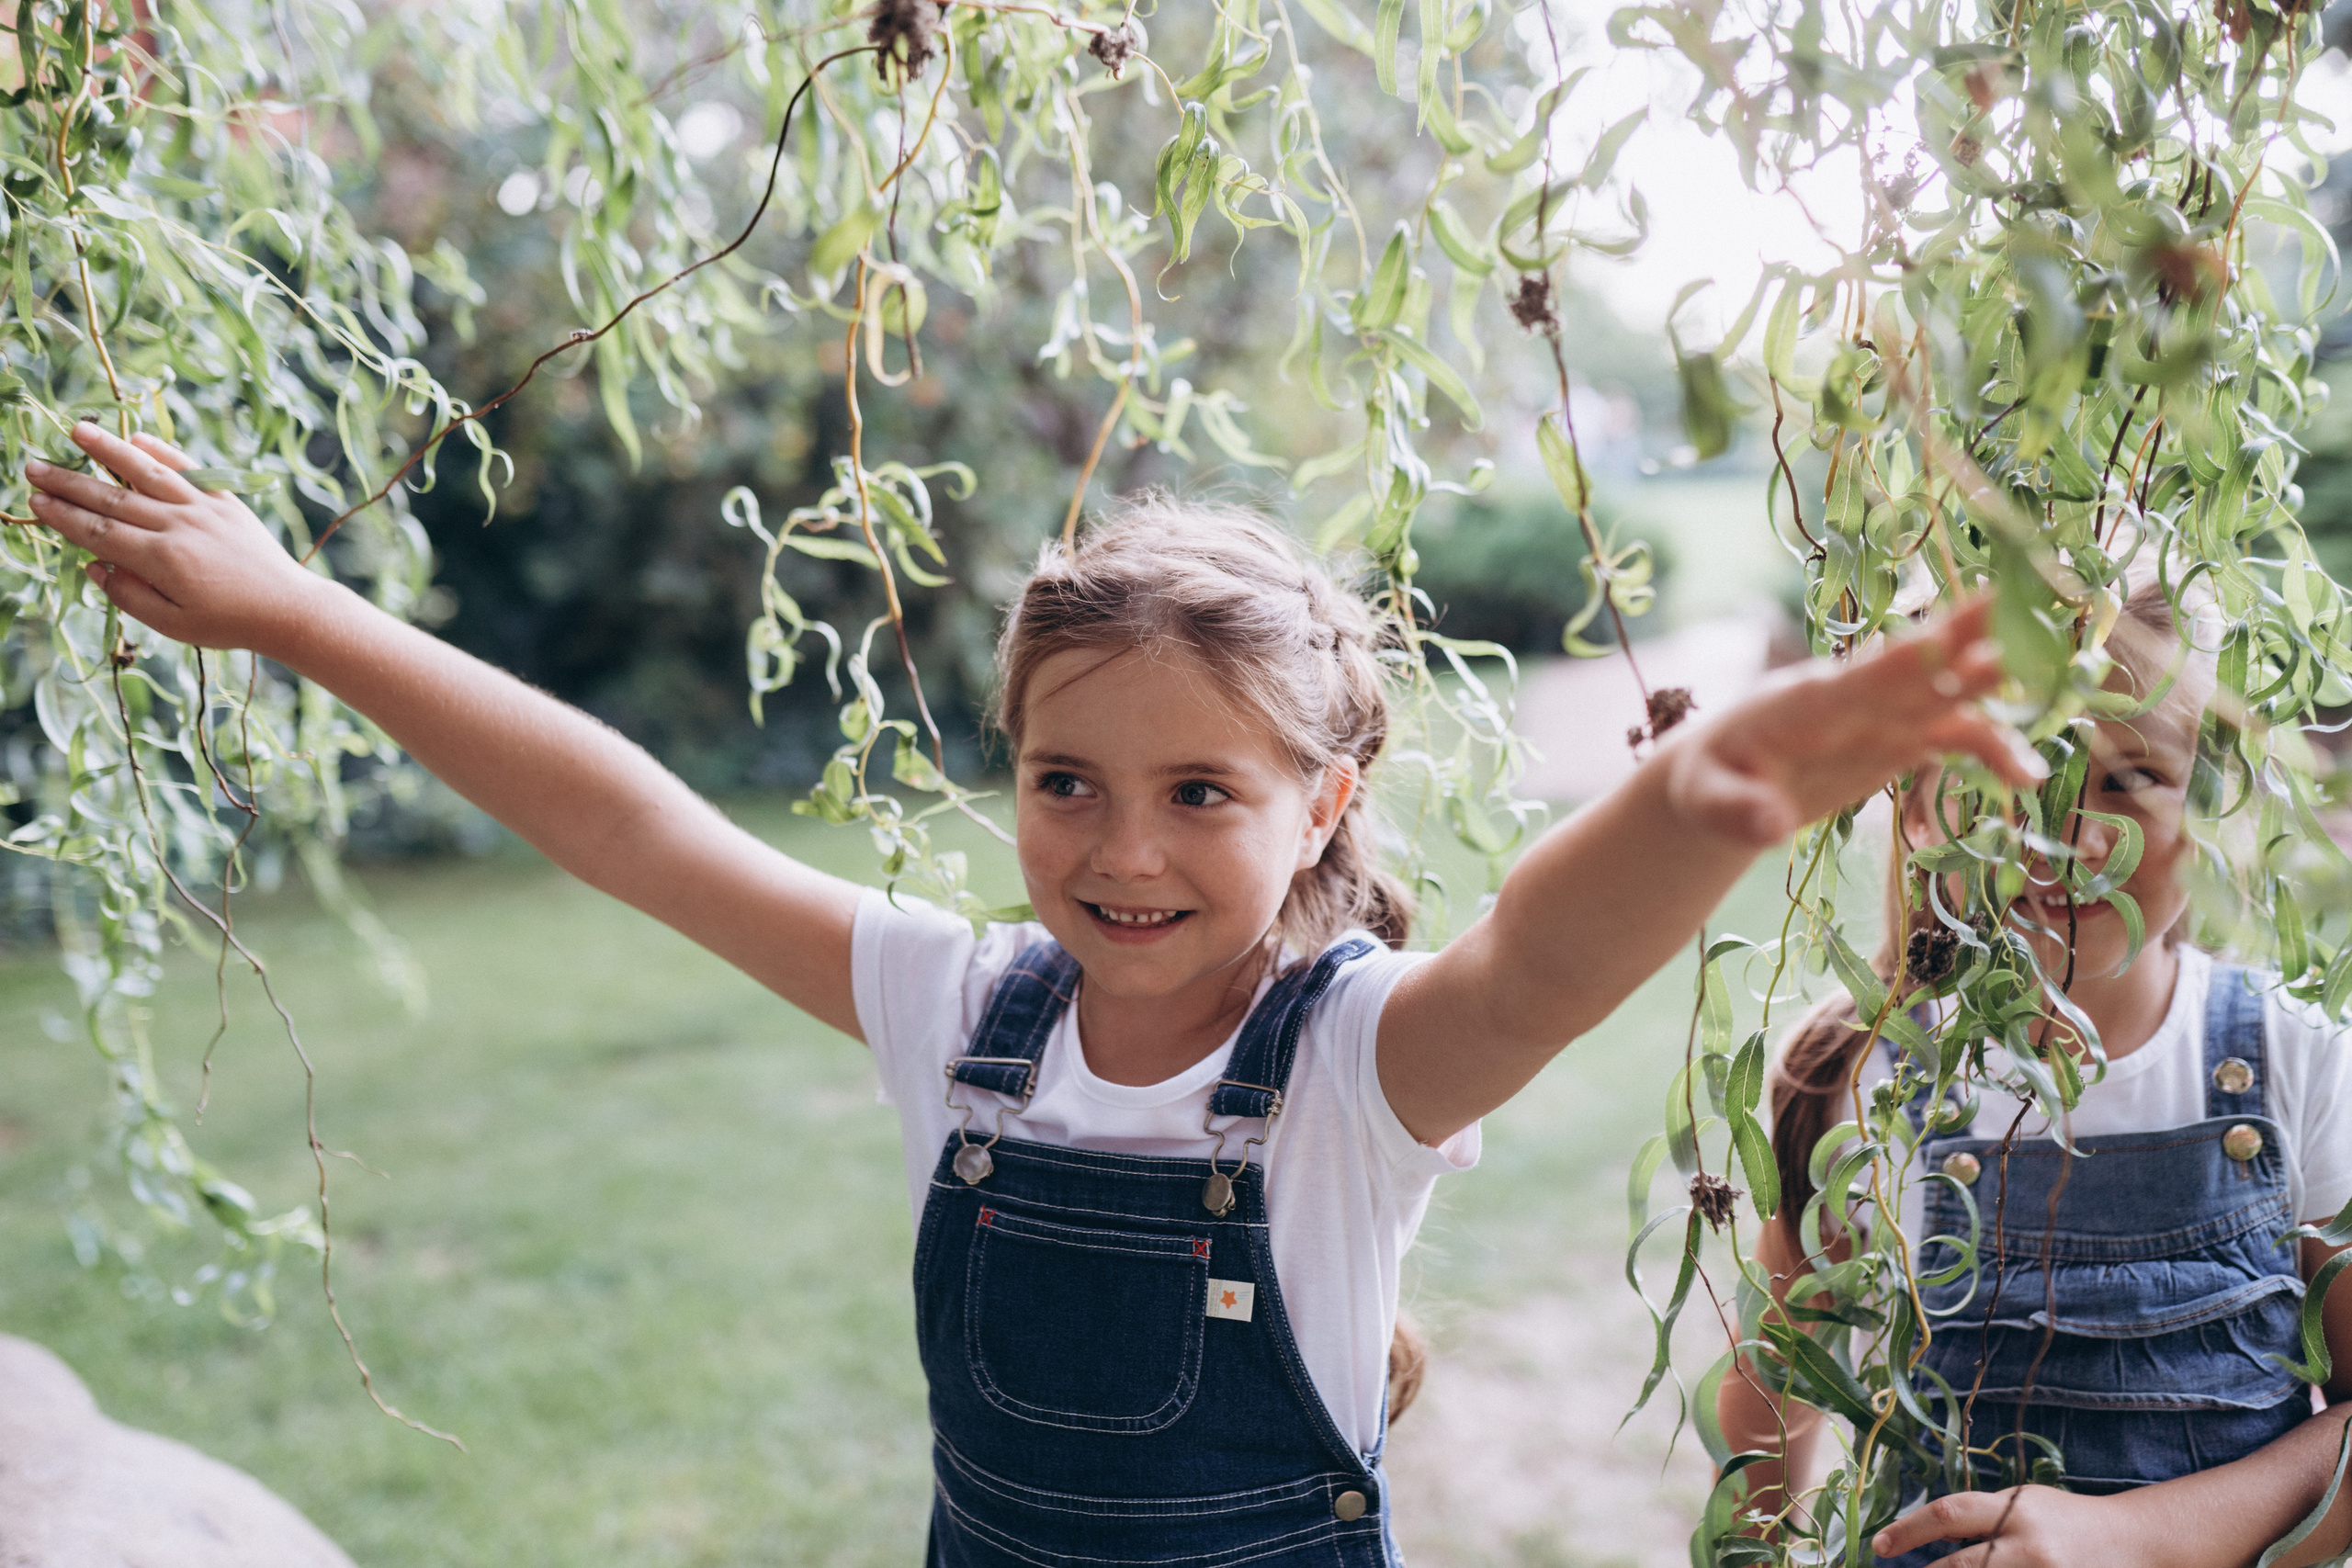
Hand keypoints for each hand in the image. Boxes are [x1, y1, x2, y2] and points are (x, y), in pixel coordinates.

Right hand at [24, 421, 327, 657]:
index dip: (63, 515)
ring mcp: (204, 508)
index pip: (99, 532)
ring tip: (77, 430)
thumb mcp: (174, 625)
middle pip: (113, 498)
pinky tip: (137, 438)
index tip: (34, 500)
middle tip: (33, 466)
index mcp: (162, 560)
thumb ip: (129, 596)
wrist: (288, 609)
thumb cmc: (228, 624)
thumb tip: (93, 566)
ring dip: (110, 450)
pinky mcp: (226, 500)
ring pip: (148, 472)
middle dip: (69, 482)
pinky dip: (163, 452)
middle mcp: (179, 526)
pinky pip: (190, 469)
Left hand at [1662, 598, 2043, 846]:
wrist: (1717, 779)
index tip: (1944, 632)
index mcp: (1804, 701)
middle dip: (1964, 641)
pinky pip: (1950, 740)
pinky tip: (2024, 775)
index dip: (1907, 657)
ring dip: (1990, 692)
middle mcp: (1851, 698)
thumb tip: (1769, 828)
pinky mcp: (1895, 740)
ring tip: (2052, 689)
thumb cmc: (1706, 781)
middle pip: (1914, 668)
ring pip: (1944, 698)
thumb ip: (1736, 812)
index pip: (1861, 676)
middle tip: (2019, 607)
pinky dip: (1988, 750)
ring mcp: (1879, 717)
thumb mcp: (1705, 800)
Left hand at [1871, 1485, 2162, 1567]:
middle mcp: (2030, 1545)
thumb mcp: (2022, 1504)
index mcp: (2017, 1509)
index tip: (1879, 1544)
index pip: (1950, 1513)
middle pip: (1962, 1566)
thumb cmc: (2067, 1520)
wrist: (2136, 1543)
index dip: (1908, 1529)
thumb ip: (1980, 1517)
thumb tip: (1925, 1532)